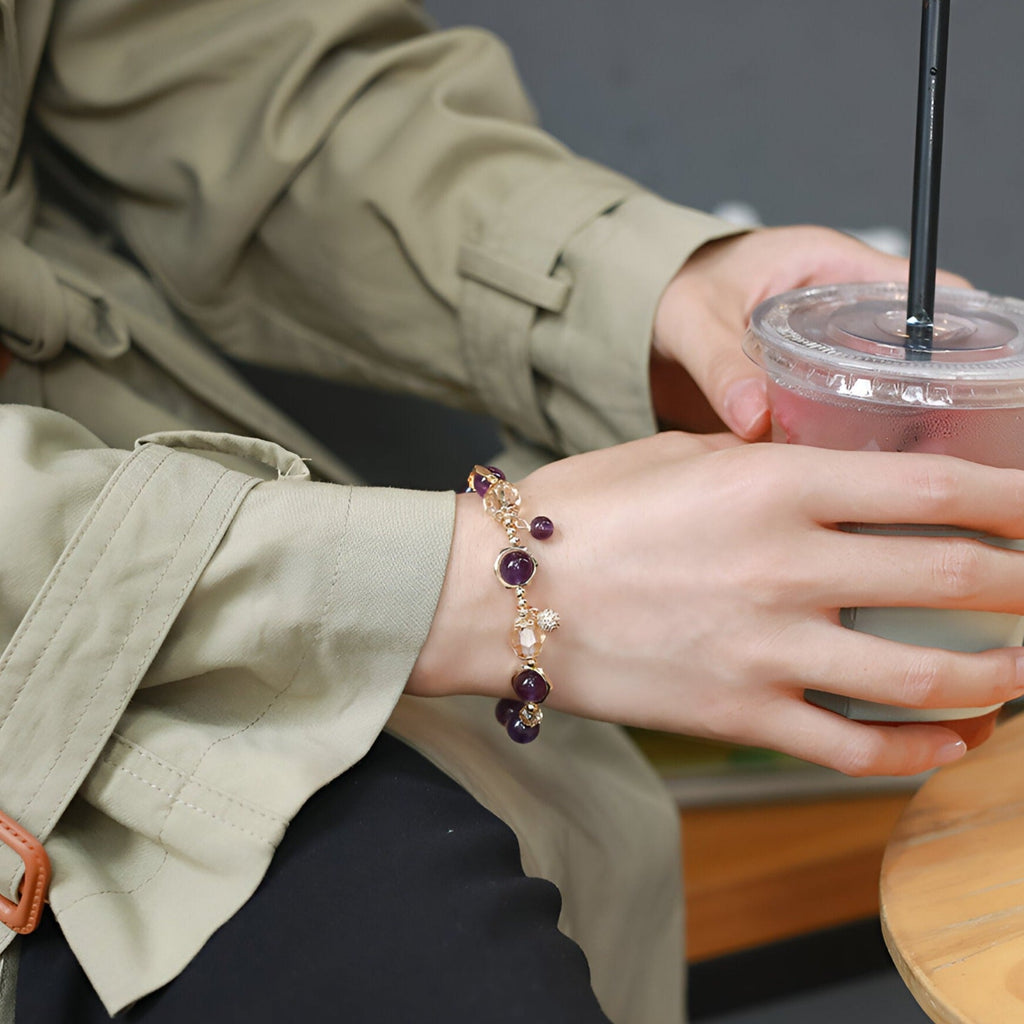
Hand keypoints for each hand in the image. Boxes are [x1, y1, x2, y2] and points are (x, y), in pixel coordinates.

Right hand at [410, 435, 1023, 775]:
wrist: (498, 593)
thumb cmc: (576, 510)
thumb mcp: (675, 455)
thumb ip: (761, 462)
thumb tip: (819, 467)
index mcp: (773, 482)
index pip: (934, 486)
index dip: (1015, 495)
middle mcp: (787, 564)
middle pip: (953, 579)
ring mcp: (767, 647)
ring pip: (925, 678)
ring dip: (998, 676)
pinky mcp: (740, 714)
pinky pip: (855, 746)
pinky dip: (919, 751)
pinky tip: (954, 744)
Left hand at [651, 226, 970, 437]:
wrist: (647, 313)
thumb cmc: (678, 289)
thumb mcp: (695, 318)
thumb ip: (721, 364)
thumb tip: (753, 417)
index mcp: (835, 267)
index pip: (930, 293)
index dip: (955, 337)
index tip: (951, 386)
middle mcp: (848, 308)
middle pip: (923, 350)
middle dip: (931, 395)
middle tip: (922, 445)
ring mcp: (837, 351)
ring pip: (894, 387)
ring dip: (896, 426)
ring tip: (887, 469)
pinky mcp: (816, 388)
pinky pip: (852, 415)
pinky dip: (855, 442)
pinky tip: (850, 477)